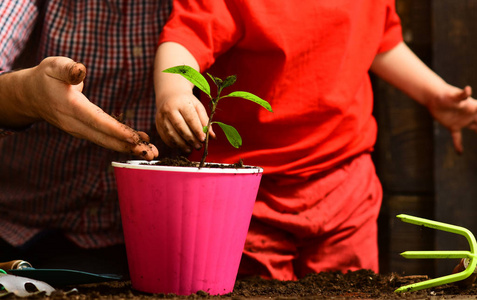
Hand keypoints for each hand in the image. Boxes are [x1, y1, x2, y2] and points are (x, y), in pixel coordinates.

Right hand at [5, 56, 157, 159]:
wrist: (30, 95)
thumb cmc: (46, 76)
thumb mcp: (54, 65)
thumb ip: (69, 68)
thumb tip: (81, 69)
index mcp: (70, 106)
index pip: (96, 120)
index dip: (116, 130)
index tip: (134, 138)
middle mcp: (74, 123)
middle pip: (104, 137)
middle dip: (128, 146)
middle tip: (150, 153)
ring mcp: (78, 130)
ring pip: (105, 141)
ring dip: (128, 148)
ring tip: (150, 152)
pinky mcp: (83, 131)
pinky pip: (103, 139)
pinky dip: (121, 143)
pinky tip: (139, 144)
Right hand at [155, 91, 213, 152]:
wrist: (170, 95)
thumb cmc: (187, 102)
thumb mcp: (198, 107)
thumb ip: (206, 121)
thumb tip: (212, 137)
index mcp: (181, 102)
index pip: (190, 118)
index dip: (197, 130)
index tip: (203, 139)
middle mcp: (169, 109)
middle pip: (180, 127)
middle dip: (190, 139)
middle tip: (199, 146)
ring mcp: (161, 117)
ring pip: (171, 134)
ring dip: (182, 144)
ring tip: (191, 149)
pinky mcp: (157, 124)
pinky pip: (165, 137)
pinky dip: (174, 145)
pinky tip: (182, 147)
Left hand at [427, 85, 476, 153]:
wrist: (434, 97)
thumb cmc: (445, 94)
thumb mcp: (455, 96)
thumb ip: (463, 95)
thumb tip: (468, 89)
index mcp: (474, 107)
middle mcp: (471, 115)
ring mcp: (462, 121)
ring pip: (475, 129)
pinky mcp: (453, 126)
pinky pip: (457, 137)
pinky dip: (458, 144)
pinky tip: (459, 153)